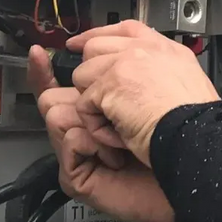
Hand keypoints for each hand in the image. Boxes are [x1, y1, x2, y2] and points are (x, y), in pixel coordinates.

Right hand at [31, 49, 175, 221]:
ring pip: (56, 114)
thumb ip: (120, 69)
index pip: (61, 87)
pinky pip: (72, 140)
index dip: (44, 70)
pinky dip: (98, 143)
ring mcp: (78, 156)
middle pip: (52, 97)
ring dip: (95, 121)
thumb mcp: (146, 88)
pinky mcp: (77, 177)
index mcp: (98, 112)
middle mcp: (83, 132)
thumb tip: (99, 44)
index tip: (37, 52)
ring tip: (121, 138)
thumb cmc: (171, 138)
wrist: (184, 176)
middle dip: (82, 95)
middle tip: (112, 111)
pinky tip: (116, 156)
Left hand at [65, 21, 220, 165]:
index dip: (99, 36)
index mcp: (164, 49)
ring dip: (94, 103)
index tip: (81, 43)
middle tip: (99, 98)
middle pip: (94, 48)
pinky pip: (84, 106)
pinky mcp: (109, 87)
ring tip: (116, 122)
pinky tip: (117, 136)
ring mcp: (124, 65)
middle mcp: (143, 50)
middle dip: (91, 74)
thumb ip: (163, 72)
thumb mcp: (188, 81)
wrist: (195, 136)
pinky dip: (96, 126)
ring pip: (83, 76)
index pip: (124, 29)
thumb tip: (144, 80)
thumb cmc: (197, 122)